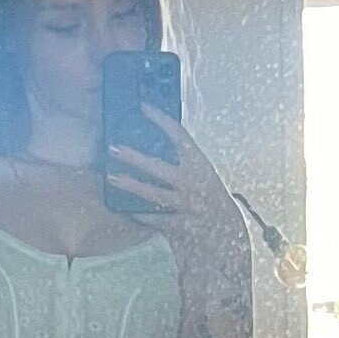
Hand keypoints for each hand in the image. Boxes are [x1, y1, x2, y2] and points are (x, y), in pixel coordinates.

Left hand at [106, 103, 234, 243]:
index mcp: (199, 164)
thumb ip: (181, 162)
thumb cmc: (209, 198)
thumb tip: (155, 145)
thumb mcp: (201, 174)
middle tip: (113, 148)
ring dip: (130, 186)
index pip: (179, 136)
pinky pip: (154, 218)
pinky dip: (140, 213)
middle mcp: (191, 182)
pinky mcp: (178, 225)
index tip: (144, 107)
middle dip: (133, 157)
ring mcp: (184, 204)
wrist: (226, 230)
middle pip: (157, 166)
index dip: (161, 120)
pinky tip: (127, 209)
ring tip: (112, 178)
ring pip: (152, 193)